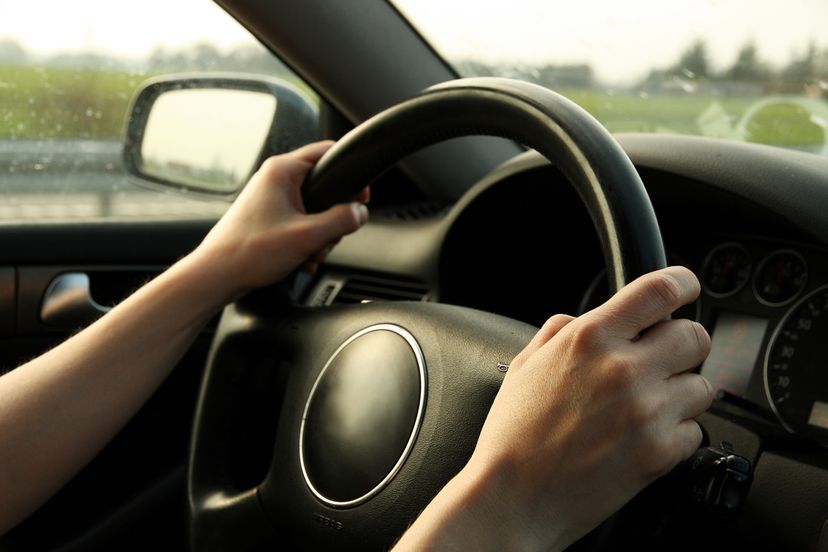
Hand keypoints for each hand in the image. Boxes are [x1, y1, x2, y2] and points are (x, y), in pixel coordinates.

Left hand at [192, 141, 368, 298]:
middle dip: (333, 218)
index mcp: (282, 171)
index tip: (361, 197)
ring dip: (320, 235)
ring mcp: (270, 199)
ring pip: (314, 210)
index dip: (350, 175)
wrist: (217, 275)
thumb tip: (360, 213)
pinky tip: (303, 259)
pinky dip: (307, 241)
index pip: (328, 152)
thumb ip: (341, 221)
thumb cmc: (250, 251)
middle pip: (324, 188)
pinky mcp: (268, 218)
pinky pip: (300, 223)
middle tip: (329, 237)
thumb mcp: (308, 235)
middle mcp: (275, 179)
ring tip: (311, 253)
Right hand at [396, 266, 712, 550]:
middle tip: (663, 359)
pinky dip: (676, 433)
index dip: (682, 283)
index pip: (660, 290)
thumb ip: (559, 331)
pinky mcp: (660, 452)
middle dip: (682, 345)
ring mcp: (647, 412)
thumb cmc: (513, 435)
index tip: (686, 288)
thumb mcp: (524, 365)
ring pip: (703, 386)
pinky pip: (695, 431)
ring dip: (682, 392)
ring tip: (648, 406)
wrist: (513, 497)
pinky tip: (643, 437)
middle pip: (695, 336)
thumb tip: (585, 319)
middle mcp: (624, 369)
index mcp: (589, 339)